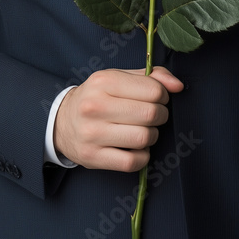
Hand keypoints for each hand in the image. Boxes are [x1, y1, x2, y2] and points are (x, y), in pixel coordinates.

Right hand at [53, 66, 183, 171]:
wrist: (61, 122)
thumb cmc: (96, 98)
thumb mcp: (117, 78)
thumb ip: (149, 77)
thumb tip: (177, 86)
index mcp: (102, 82)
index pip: (153, 90)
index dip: (162, 95)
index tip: (154, 99)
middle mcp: (94, 106)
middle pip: (151, 114)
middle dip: (159, 116)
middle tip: (150, 116)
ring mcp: (92, 133)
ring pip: (144, 138)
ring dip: (151, 136)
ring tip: (141, 131)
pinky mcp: (93, 156)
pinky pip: (133, 161)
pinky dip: (141, 156)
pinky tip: (134, 148)